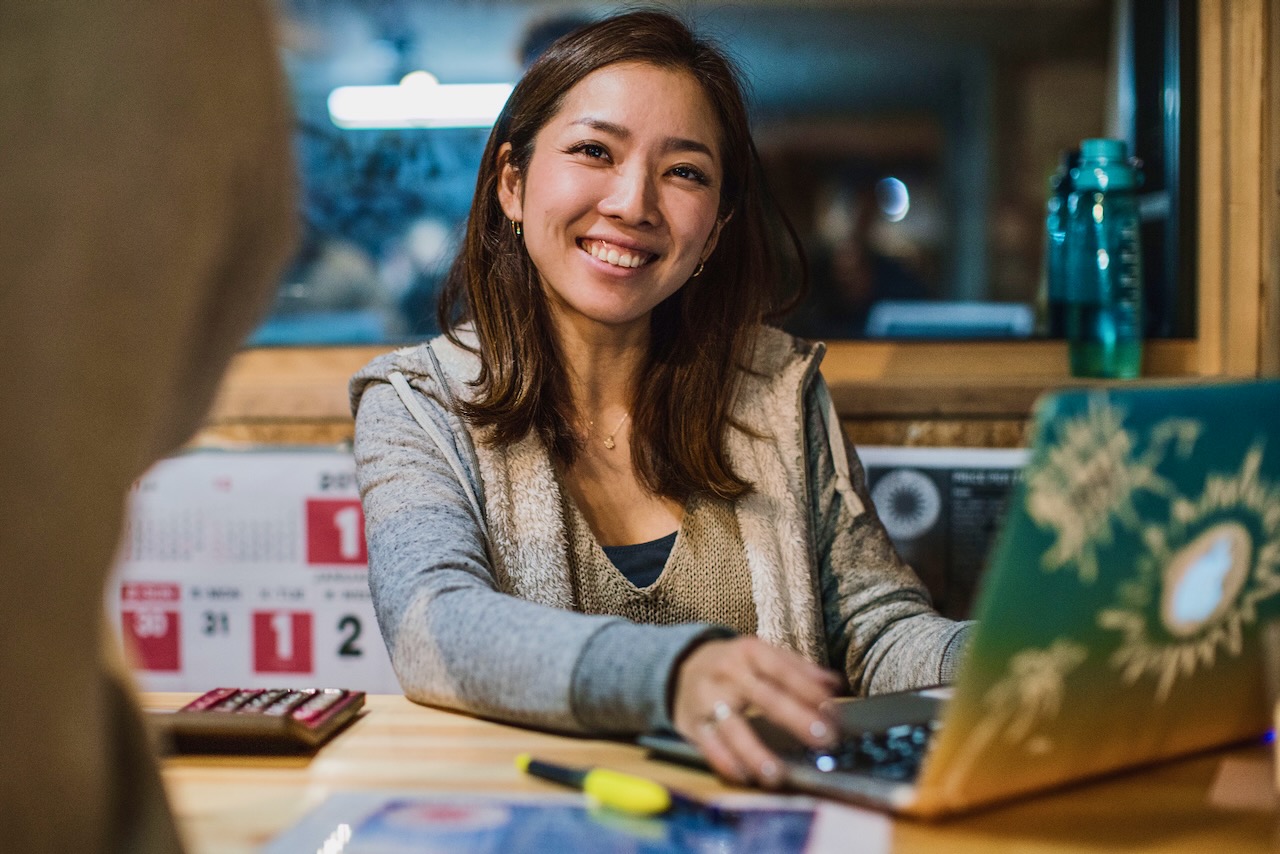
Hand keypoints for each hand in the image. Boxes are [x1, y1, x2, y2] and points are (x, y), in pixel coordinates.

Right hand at [671, 637, 840, 787]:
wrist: (683, 667)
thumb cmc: (736, 665)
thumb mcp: (763, 655)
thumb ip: (798, 668)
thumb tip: (834, 685)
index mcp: (750, 652)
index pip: (782, 670)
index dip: (808, 690)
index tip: (833, 712)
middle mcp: (728, 674)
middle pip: (764, 697)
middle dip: (795, 718)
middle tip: (824, 738)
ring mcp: (708, 699)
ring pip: (733, 727)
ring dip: (755, 751)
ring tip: (777, 773)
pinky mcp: (693, 724)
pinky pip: (708, 745)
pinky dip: (725, 762)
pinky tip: (743, 776)